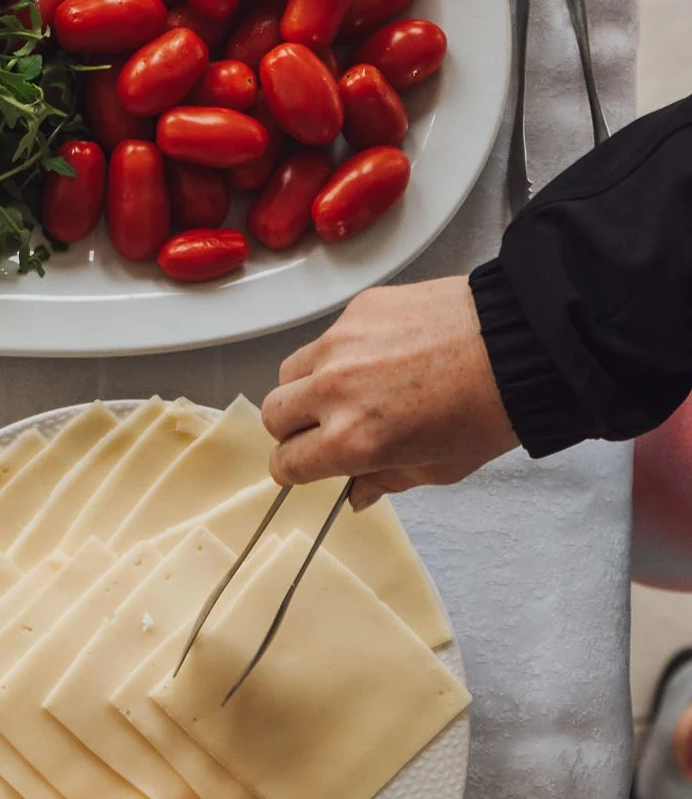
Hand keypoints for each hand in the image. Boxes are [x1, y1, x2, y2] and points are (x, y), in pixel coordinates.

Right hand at [261, 277, 518, 510]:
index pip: (286, 462)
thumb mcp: (438, 467)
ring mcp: (341, 343)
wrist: (524, 343)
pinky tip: (382, 355)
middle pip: (273, 414)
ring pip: (292, 370)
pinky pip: (328, 336)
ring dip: (308, 386)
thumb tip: (356, 490)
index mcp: (352, 441)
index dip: (294, 469)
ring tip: (349, 389)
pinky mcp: (358, 309)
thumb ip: (384, 480)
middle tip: (322, 429)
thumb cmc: (490, 408)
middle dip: (292, 428)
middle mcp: (335, 391)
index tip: (304, 464)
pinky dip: (342, 351)